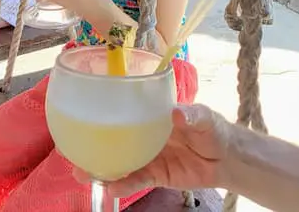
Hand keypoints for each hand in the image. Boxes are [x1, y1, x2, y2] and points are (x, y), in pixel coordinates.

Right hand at [71, 104, 229, 194]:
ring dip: (100, 168)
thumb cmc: (213, 129)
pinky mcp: (156, 176)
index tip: (81, 111)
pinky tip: (110, 189)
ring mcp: (148, 156)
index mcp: (152, 115)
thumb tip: (177, 114)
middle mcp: (144, 135)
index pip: (125, 109)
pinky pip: (135, 181)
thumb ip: (192, 115)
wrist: (227, 159)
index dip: (104, 111)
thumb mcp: (205, 117)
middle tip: (71, 149)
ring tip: (81, 173)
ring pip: (119, 162)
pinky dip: (123, 185)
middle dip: (92, 144)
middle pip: (113, 138)